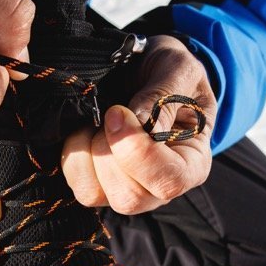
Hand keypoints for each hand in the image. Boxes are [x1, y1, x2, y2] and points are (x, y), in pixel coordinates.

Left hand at [61, 35, 215, 214]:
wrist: (146, 67)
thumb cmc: (171, 74)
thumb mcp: (179, 70)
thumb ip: (163, 96)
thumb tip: (140, 123)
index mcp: (192, 164)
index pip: (169, 181)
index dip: (138, 153)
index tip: (118, 112)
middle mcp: (161, 185)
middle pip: (130, 198)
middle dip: (109, 151)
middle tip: (112, 112)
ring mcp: (128, 188)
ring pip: (97, 195)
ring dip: (89, 153)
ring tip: (100, 121)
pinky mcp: (99, 184)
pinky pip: (78, 185)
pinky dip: (73, 154)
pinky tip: (86, 130)